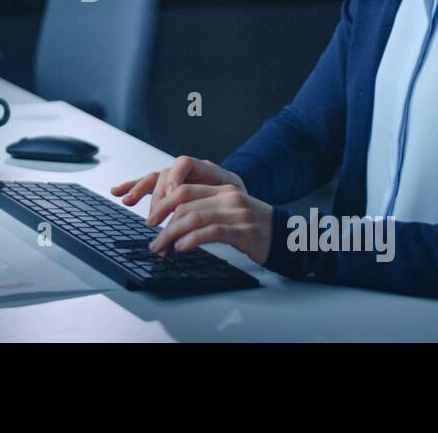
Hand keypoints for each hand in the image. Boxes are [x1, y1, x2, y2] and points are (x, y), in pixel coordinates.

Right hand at [111, 155, 244, 227]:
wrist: (240, 205)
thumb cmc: (238, 203)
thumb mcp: (233, 201)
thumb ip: (217, 202)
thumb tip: (199, 218)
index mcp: (206, 170)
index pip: (185, 163)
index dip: (175, 177)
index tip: (171, 195)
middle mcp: (187, 172)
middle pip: (165, 175)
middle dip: (157, 198)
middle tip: (154, 220)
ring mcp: (176, 180)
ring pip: (153, 180)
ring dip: (139, 190)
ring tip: (127, 200)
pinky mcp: (168, 190)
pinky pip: (148, 186)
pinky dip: (132, 187)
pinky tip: (118, 192)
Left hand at [145, 184, 273, 265]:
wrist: (285, 237)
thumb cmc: (253, 227)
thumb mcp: (228, 211)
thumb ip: (205, 210)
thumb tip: (174, 224)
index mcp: (222, 188)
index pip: (184, 189)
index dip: (162, 203)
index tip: (151, 218)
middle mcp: (227, 197)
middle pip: (184, 201)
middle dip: (162, 219)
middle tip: (153, 237)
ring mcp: (235, 212)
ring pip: (193, 217)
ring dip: (171, 234)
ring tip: (161, 248)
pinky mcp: (242, 230)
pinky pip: (210, 232)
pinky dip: (191, 240)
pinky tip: (181, 248)